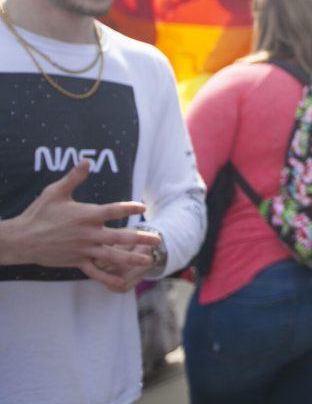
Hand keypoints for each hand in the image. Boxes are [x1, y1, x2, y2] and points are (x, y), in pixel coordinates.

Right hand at [0, 161, 160, 289]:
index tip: (143, 207)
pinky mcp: (77, 262)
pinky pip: (96, 272)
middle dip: (140, 238)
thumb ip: (74, 178)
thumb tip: (87, 160)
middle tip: (157, 239)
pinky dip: (109, 277)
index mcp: (86, 215)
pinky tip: (122, 283)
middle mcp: (88, 234)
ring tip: (148, 260)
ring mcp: (83, 250)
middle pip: (119, 236)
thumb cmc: (39, 214)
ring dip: (131, 258)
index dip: (129, 208)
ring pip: (112, 256)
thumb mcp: (55, 192)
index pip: (113, 211)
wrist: (22, 240)